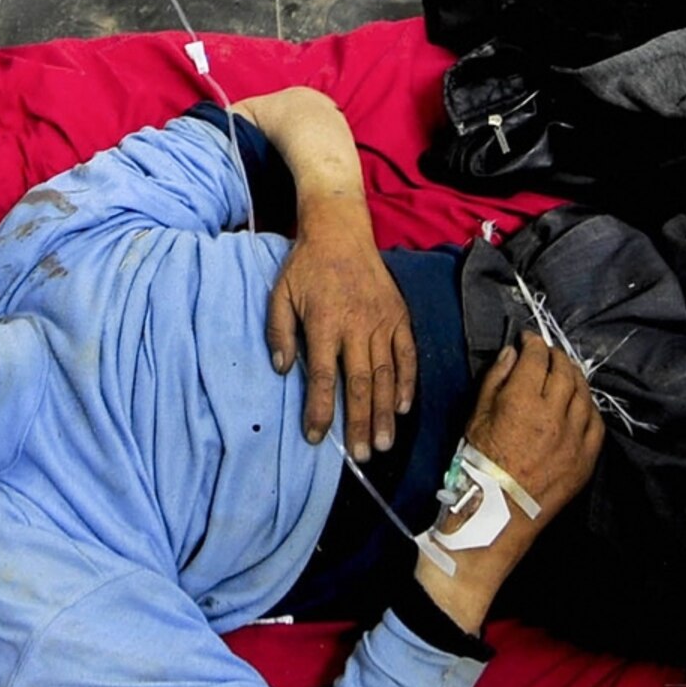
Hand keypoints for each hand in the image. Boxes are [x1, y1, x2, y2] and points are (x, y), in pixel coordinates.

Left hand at [265, 205, 414, 456]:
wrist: (341, 232)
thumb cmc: (306, 267)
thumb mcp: (280, 294)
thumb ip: (278, 333)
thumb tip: (281, 369)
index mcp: (324, 323)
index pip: (321, 376)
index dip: (319, 409)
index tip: (315, 436)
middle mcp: (357, 325)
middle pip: (359, 383)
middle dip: (359, 422)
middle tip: (361, 455)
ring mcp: (382, 322)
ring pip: (385, 375)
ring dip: (384, 412)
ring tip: (383, 443)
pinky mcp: (399, 316)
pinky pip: (407, 355)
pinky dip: (407, 383)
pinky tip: (402, 408)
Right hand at [457, 336, 602, 527]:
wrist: (499, 511)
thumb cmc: (480, 463)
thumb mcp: (476, 416)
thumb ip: (495, 380)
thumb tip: (512, 354)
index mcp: (523, 401)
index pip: (536, 357)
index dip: (533, 342)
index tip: (528, 340)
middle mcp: (555, 414)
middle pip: (564, 371)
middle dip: (555, 355)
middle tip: (547, 353)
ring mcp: (575, 436)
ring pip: (584, 393)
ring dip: (574, 377)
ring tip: (565, 373)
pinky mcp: (586, 457)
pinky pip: (596, 423)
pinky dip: (588, 407)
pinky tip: (580, 405)